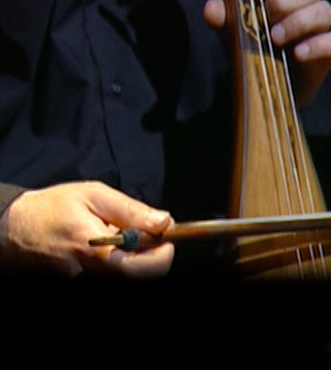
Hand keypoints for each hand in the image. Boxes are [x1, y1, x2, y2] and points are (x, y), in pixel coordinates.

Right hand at [0, 181, 174, 278]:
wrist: (8, 230)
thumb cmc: (50, 209)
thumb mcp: (94, 196)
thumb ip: (132, 211)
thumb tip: (164, 221)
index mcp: (97, 252)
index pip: (148, 269)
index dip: (163, 252)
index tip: (162, 236)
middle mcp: (92, 277)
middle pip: (141, 277)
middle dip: (148, 255)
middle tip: (139, 235)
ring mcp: (84, 284)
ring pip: (126, 277)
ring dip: (131, 258)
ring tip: (113, 239)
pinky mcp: (78, 285)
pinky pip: (109, 277)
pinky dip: (115, 263)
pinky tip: (101, 249)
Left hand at [203, 0, 330, 104]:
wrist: (267, 89)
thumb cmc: (253, 49)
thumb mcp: (233, 32)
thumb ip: (223, 17)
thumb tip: (212, 7)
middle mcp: (305, 4)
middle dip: (283, 1)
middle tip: (264, 16)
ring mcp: (320, 27)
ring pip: (323, 10)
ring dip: (297, 22)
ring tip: (275, 38)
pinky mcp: (330, 50)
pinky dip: (318, 45)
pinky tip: (298, 54)